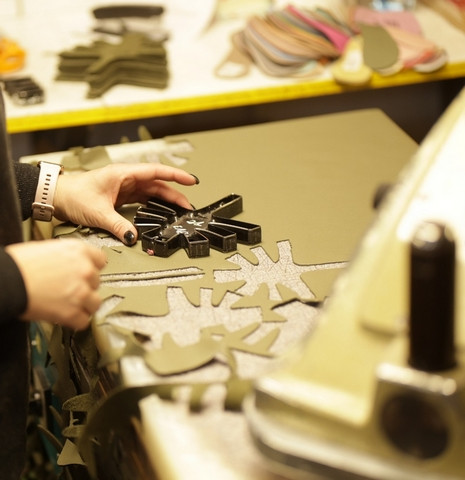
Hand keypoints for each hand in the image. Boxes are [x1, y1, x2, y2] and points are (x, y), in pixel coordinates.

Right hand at [6, 239, 106, 329]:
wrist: (7, 280)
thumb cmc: (19, 264)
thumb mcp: (48, 249)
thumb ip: (67, 257)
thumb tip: (70, 265)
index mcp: (79, 251)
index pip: (101, 260)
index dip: (92, 268)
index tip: (86, 274)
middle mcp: (85, 270)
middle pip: (96, 282)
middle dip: (85, 287)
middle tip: (70, 289)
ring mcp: (81, 292)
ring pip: (95, 303)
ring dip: (84, 305)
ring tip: (70, 305)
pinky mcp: (73, 312)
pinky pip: (84, 320)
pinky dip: (75, 321)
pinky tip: (66, 316)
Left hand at [53, 163, 198, 244]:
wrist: (58, 196)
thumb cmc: (73, 194)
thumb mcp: (99, 213)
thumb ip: (119, 226)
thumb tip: (134, 237)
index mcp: (124, 174)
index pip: (156, 172)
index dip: (176, 176)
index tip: (191, 181)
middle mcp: (126, 178)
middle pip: (157, 184)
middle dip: (175, 194)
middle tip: (188, 206)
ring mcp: (125, 187)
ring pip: (152, 192)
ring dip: (166, 201)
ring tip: (179, 211)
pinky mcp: (121, 196)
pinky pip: (143, 199)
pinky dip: (154, 205)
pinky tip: (160, 212)